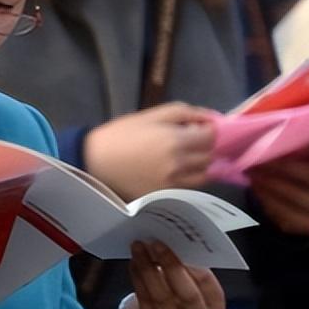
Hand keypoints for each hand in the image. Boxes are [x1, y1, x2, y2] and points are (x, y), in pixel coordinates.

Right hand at [84, 103, 215, 200]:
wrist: (96, 161)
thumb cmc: (121, 134)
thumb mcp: (151, 115)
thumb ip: (183, 112)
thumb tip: (210, 117)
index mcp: (176, 140)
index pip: (212, 137)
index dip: (209, 130)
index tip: (198, 127)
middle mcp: (180, 164)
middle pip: (210, 156)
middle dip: (205, 146)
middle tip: (191, 140)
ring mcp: (175, 183)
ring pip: (204, 175)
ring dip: (201, 164)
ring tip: (186, 157)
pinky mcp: (167, 195)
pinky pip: (190, 187)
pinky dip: (190, 177)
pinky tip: (175, 170)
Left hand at [123, 241, 224, 308]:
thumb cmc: (178, 291)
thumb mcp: (190, 280)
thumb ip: (186, 265)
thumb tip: (171, 239)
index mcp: (214, 302)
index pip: (206, 281)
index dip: (191, 262)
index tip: (177, 242)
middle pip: (186, 293)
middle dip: (170, 265)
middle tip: (156, 243)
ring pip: (160, 296)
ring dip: (147, 268)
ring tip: (138, 248)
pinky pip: (144, 300)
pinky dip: (137, 277)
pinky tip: (134, 262)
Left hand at [248, 137, 308, 235]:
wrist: (303, 207)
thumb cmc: (296, 170)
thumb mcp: (298, 156)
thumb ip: (289, 144)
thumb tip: (259, 129)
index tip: (296, 132)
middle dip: (278, 166)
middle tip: (254, 157)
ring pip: (292, 194)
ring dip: (267, 181)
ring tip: (249, 171)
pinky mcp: (308, 224)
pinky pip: (282, 212)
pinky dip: (265, 198)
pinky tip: (255, 186)